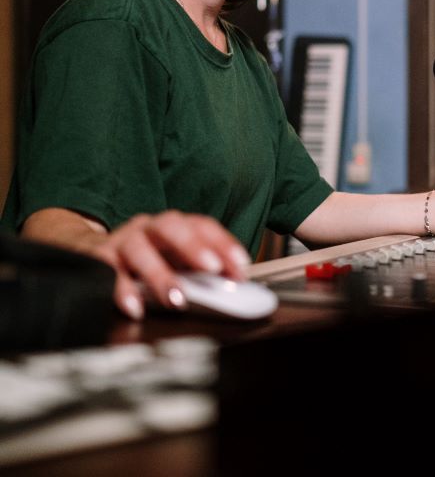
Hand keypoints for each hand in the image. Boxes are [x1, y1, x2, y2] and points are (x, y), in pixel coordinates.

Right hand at [78, 211, 249, 319]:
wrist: (92, 253)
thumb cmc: (146, 261)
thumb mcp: (175, 263)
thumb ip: (202, 274)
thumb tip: (235, 290)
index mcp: (172, 226)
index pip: (201, 226)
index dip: (223, 243)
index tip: (241, 266)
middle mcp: (147, 228)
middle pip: (170, 226)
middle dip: (193, 246)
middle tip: (213, 268)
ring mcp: (121, 242)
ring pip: (138, 249)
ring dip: (159, 275)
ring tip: (176, 299)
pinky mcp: (97, 260)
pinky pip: (107, 272)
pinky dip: (121, 290)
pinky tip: (135, 308)